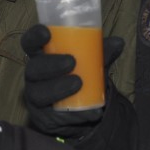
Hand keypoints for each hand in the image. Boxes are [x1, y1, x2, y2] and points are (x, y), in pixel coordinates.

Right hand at [22, 24, 123, 139]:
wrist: (78, 110)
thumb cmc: (79, 76)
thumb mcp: (89, 63)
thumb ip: (100, 53)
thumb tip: (118, 42)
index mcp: (41, 56)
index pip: (30, 43)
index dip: (34, 36)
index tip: (47, 32)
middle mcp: (34, 75)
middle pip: (33, 68)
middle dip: (50, 64)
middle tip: (71, 62)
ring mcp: (36, 97)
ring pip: (39, 93)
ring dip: (58, 88)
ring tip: (78, 83)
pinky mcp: (43, 117)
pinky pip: (54, 116)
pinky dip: (73, 114)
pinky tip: (89, 112)